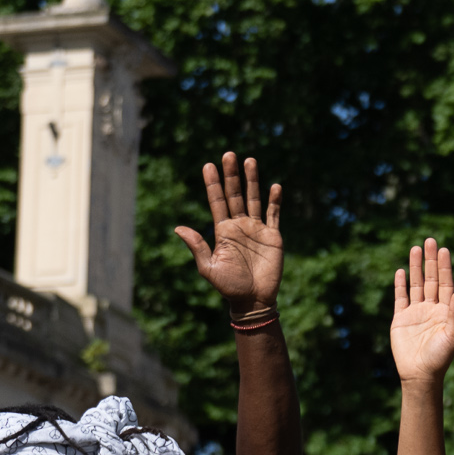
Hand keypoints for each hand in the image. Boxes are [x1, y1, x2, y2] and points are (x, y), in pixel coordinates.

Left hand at [175, 153, 283, 312]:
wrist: (253, 300)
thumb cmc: (229, 287)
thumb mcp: (208, 268)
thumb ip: (197, 247)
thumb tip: (178, 228)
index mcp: (223, 231)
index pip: (217, 202)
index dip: (213, 184)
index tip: (208, 165)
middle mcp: (239, 225)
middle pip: (235, 194)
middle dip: (232, 175)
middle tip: (229, 154)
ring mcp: (257, 229)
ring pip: (253, 199)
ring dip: (252, 180)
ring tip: (250, 160)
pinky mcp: (273, 236)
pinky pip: (274, 214)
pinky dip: (274, 201)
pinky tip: (274, 186)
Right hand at [390, 239, 453, 381]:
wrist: (420, 375)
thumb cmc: (440, 358)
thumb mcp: (453, 334)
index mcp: (446, 311)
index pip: (446, 283)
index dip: (445, 267)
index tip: (444, 250)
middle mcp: (431, 308)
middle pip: (430, 279)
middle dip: (430, 261)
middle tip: (430, 240)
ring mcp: (415, 313)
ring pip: (415, 284)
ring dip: (415, 267)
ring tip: (415, 248)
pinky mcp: (400, 319)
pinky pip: (400, 298)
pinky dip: (400, 284)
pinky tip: (401, 271)